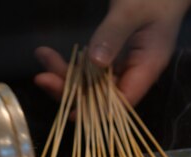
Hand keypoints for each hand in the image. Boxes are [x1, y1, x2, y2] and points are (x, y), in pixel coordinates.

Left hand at [35, 0, 190, 105]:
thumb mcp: (132, 11)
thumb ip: (114, 35)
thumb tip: (95, 62)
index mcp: (148, 67)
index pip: (122, 101)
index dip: (96, 111)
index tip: (70, 111)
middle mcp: (134, 72)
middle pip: (100, 96)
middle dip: (70, 90)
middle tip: (42, 78)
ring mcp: (122, 66)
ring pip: (90, 83)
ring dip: (64, 75)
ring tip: (42, 57)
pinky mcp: (111, 58)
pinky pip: (88, 70)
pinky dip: (69, 64)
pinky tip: (47, 53)